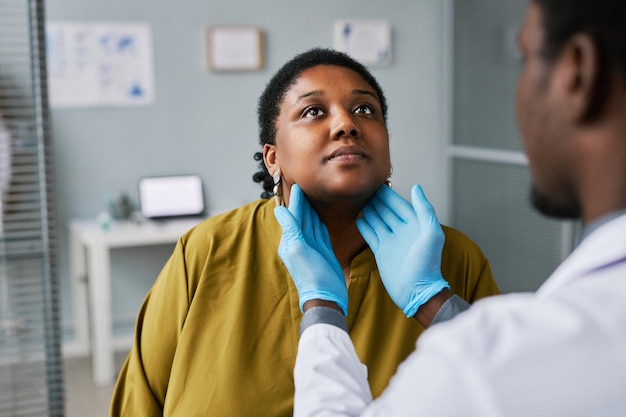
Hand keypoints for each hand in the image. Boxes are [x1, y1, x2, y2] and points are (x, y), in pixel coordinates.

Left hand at [274, 184, 347, 315]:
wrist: (326, 296)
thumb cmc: (312, 275)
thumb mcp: (298, 249)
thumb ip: (290, 229)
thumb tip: (279, 210)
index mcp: (291, 241)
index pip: (294, 216)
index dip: (297, 201)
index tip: (298, 186)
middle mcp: (300, 243)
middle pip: (302, 218)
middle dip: (302, 203)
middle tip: (304, 187)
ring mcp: (312, 248)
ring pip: (311, 224)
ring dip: (311, 211)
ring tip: (311, 198)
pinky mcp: (323, 252)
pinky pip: (320, 233)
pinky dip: (319, 223)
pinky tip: (320, 217)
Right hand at [356, 185, 448, 317]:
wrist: (416, 291)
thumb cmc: (427, 264)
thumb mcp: (431, 234)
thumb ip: (424, 210)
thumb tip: (417, 188)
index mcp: (415, 225)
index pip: (399, 204)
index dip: (389, 194)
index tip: (377, 183)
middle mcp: (402, 231)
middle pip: (386, 211)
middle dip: (377, 200)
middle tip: (363, 188)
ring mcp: (391, 242)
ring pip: (377, 221)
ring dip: (369, 211)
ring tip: (359, 200)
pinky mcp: (381, 252)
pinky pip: (371, 235)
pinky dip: (364, 227)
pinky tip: (358, 219)